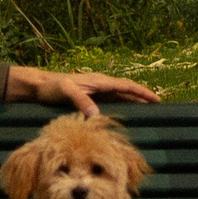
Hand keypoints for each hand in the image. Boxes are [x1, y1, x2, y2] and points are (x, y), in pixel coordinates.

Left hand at [6, 67, 162, 115]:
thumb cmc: (51, 88)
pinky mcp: (89, 98)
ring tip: (147, 114)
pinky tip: (123, 117)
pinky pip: (111, 102)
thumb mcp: (66, 92)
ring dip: (133, 103)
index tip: (157, 99)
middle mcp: (100, 85)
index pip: (126, 86)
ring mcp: (95, 92)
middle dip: (143, 98)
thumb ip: (81, 101)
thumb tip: (96, 115)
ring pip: (120, 97)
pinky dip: (121, 108)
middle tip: (158, 108)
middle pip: (127, 91)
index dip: (142, 92)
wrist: (38, 86)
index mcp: (99, 81)